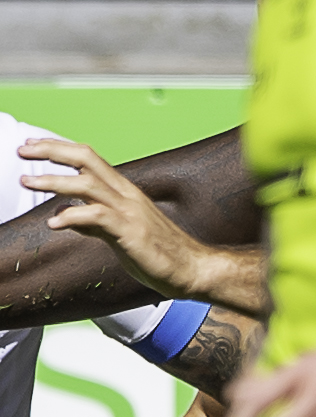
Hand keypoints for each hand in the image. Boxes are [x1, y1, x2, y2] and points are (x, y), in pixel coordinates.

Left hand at [17, 139, 219, 298]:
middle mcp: (126, 195)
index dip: (60, 149)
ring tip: (28, 181)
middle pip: (87, 159)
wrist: (192, 269)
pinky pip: (97, 216)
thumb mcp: (120, 233)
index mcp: (125, 191)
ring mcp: (130, 211)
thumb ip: (93, 222)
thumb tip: (66, 215)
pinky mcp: (131, 231)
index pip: (89, 159)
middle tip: (23, 151)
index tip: (33, 147)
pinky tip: (54, 224)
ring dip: (54, 180)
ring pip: (88, 184)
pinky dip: (72, 216)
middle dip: (52, 151)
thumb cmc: (159, 253)